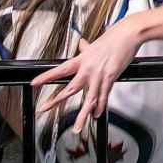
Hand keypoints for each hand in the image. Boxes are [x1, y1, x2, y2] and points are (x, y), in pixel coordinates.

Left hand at [31, 17, 144, 132]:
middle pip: (70, 88)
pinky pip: (103, 96)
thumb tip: (82, 44)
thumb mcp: (95, 44)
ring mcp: (99, 75)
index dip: (46, 77)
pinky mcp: (111, 78)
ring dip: (83, 115)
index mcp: (82, 59)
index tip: (34, 83)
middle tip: (44, 108)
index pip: (60, 70)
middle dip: (56, 100)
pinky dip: (100, 107)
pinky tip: (96, 114)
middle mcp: (88, 69)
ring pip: (88, 99)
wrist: (127, 35)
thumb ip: (86, 47)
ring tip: (77, 127)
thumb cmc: (113, 38)